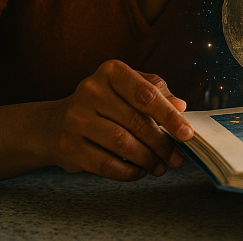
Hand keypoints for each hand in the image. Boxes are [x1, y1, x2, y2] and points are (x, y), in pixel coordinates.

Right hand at [45, 60, 192, 181]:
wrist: (55, 123)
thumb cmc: (105, 102)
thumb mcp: (130, 87)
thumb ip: (157, 92)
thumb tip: (180, 106)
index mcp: (111, 72)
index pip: (146, 95)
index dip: (170, 116)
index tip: (187, 134)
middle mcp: (90, 91)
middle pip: (136, 122)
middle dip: (162, 144)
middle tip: (177, 157)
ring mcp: (76, 119)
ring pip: (122, 144)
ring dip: (148, 159)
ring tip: (161, 166)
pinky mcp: (68, 145)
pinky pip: (105, 164)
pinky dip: (128, 171)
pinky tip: (139, 171)